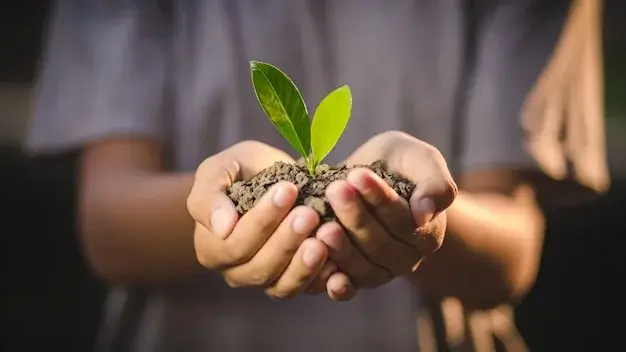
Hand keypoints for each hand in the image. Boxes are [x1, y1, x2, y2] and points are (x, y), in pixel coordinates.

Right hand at [187, 141, 333, 298]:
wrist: (272, 178)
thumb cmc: (240, 171)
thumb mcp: (219, 170)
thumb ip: (210, 197)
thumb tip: (223, 228)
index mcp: (212, 248)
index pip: (235, 244)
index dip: (262, 220)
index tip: (287, 190)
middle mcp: (236, 272)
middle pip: (260, 268)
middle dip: (287, 240)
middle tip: (309, 214)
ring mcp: (267, 281)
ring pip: (283, 285)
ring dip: (305, 264)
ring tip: (324, 238)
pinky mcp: (295, 283)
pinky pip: (308, 289)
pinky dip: (323, 277)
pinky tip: (337, 260)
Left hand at [317, 131, 457, 299]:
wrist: (370, 176)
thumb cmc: (399, 163)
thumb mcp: (420, 160)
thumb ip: (435, 184)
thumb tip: (424, 215)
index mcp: (427, 233)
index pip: (404, 220)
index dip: (380, 199)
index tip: (357, 175)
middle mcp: (406, 259)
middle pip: (380, 245)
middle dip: (355, 217)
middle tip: (334, 190)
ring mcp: (379, 271)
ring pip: (361, 266)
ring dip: (341, 246)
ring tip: (321, 223)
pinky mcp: (354, 278)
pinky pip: (346, 286)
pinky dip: (333, 280)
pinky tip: (317, 261)